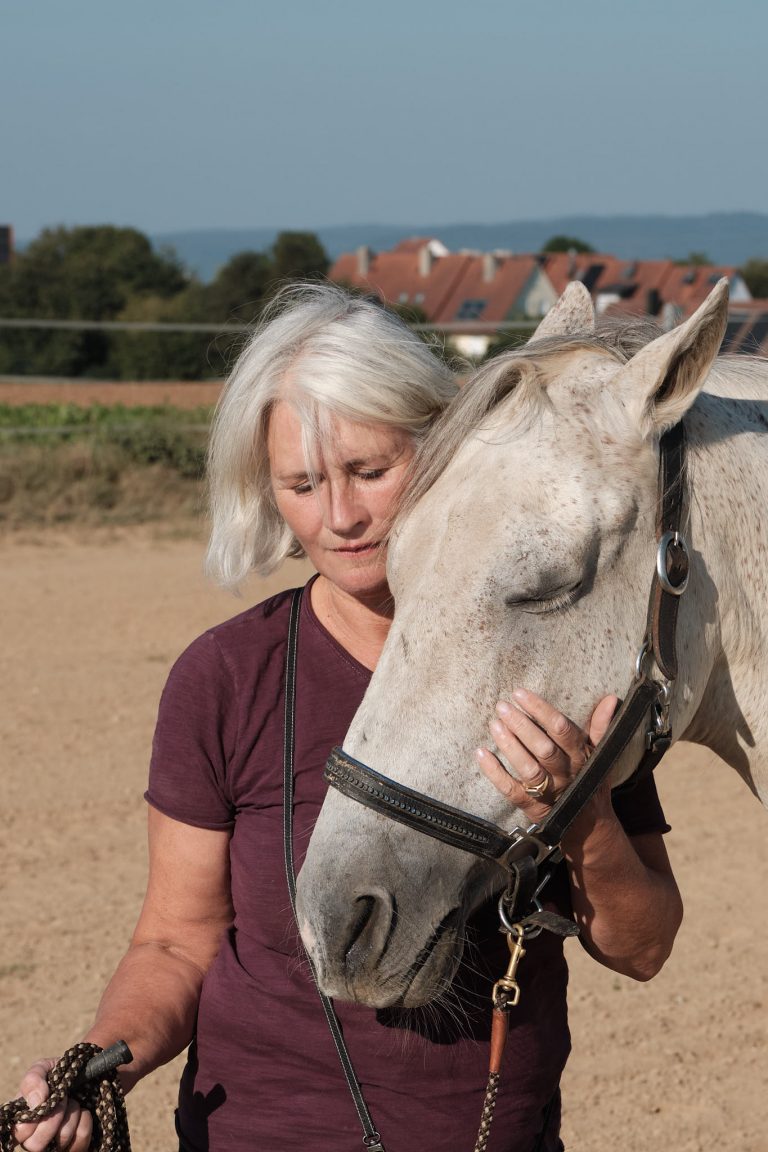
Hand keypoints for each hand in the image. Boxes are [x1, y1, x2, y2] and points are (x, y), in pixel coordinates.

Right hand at [13, 1060, 92, 1151]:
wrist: (86, 1076)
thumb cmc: (58, 1076)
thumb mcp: (43, 1069)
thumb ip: (33, 1080)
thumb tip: (37, 1101)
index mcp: (23, 1124)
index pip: (18, 1135)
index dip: (29, 1122)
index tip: (43, 1101)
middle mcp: (36, 1140)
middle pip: (36, 1145)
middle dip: (53, 1116)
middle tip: (63, 1097)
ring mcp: (56, 1147)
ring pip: (60, 1142)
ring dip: (71, 1114)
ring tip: (72, 1102)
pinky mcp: (75, 1148)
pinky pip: (80, 1142)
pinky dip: (84, 1120)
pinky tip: (83, 1111)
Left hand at [475, 688, 618, 823]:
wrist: (589, 826)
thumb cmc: (589, 780)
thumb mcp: (600, 754)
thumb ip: (600, 727)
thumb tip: (611, 699)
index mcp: (581, 757)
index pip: (562, 729)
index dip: (540, 710)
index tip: (520, 693)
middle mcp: (566, 774)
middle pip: (544, 748)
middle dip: (521, 725)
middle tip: (502, 705)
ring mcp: (549, 792)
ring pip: (529, 769)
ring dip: (510, 746)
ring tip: (494, 724)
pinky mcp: (532, 806)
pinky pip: (511, 790)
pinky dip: (494, 772)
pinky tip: (481, 753)